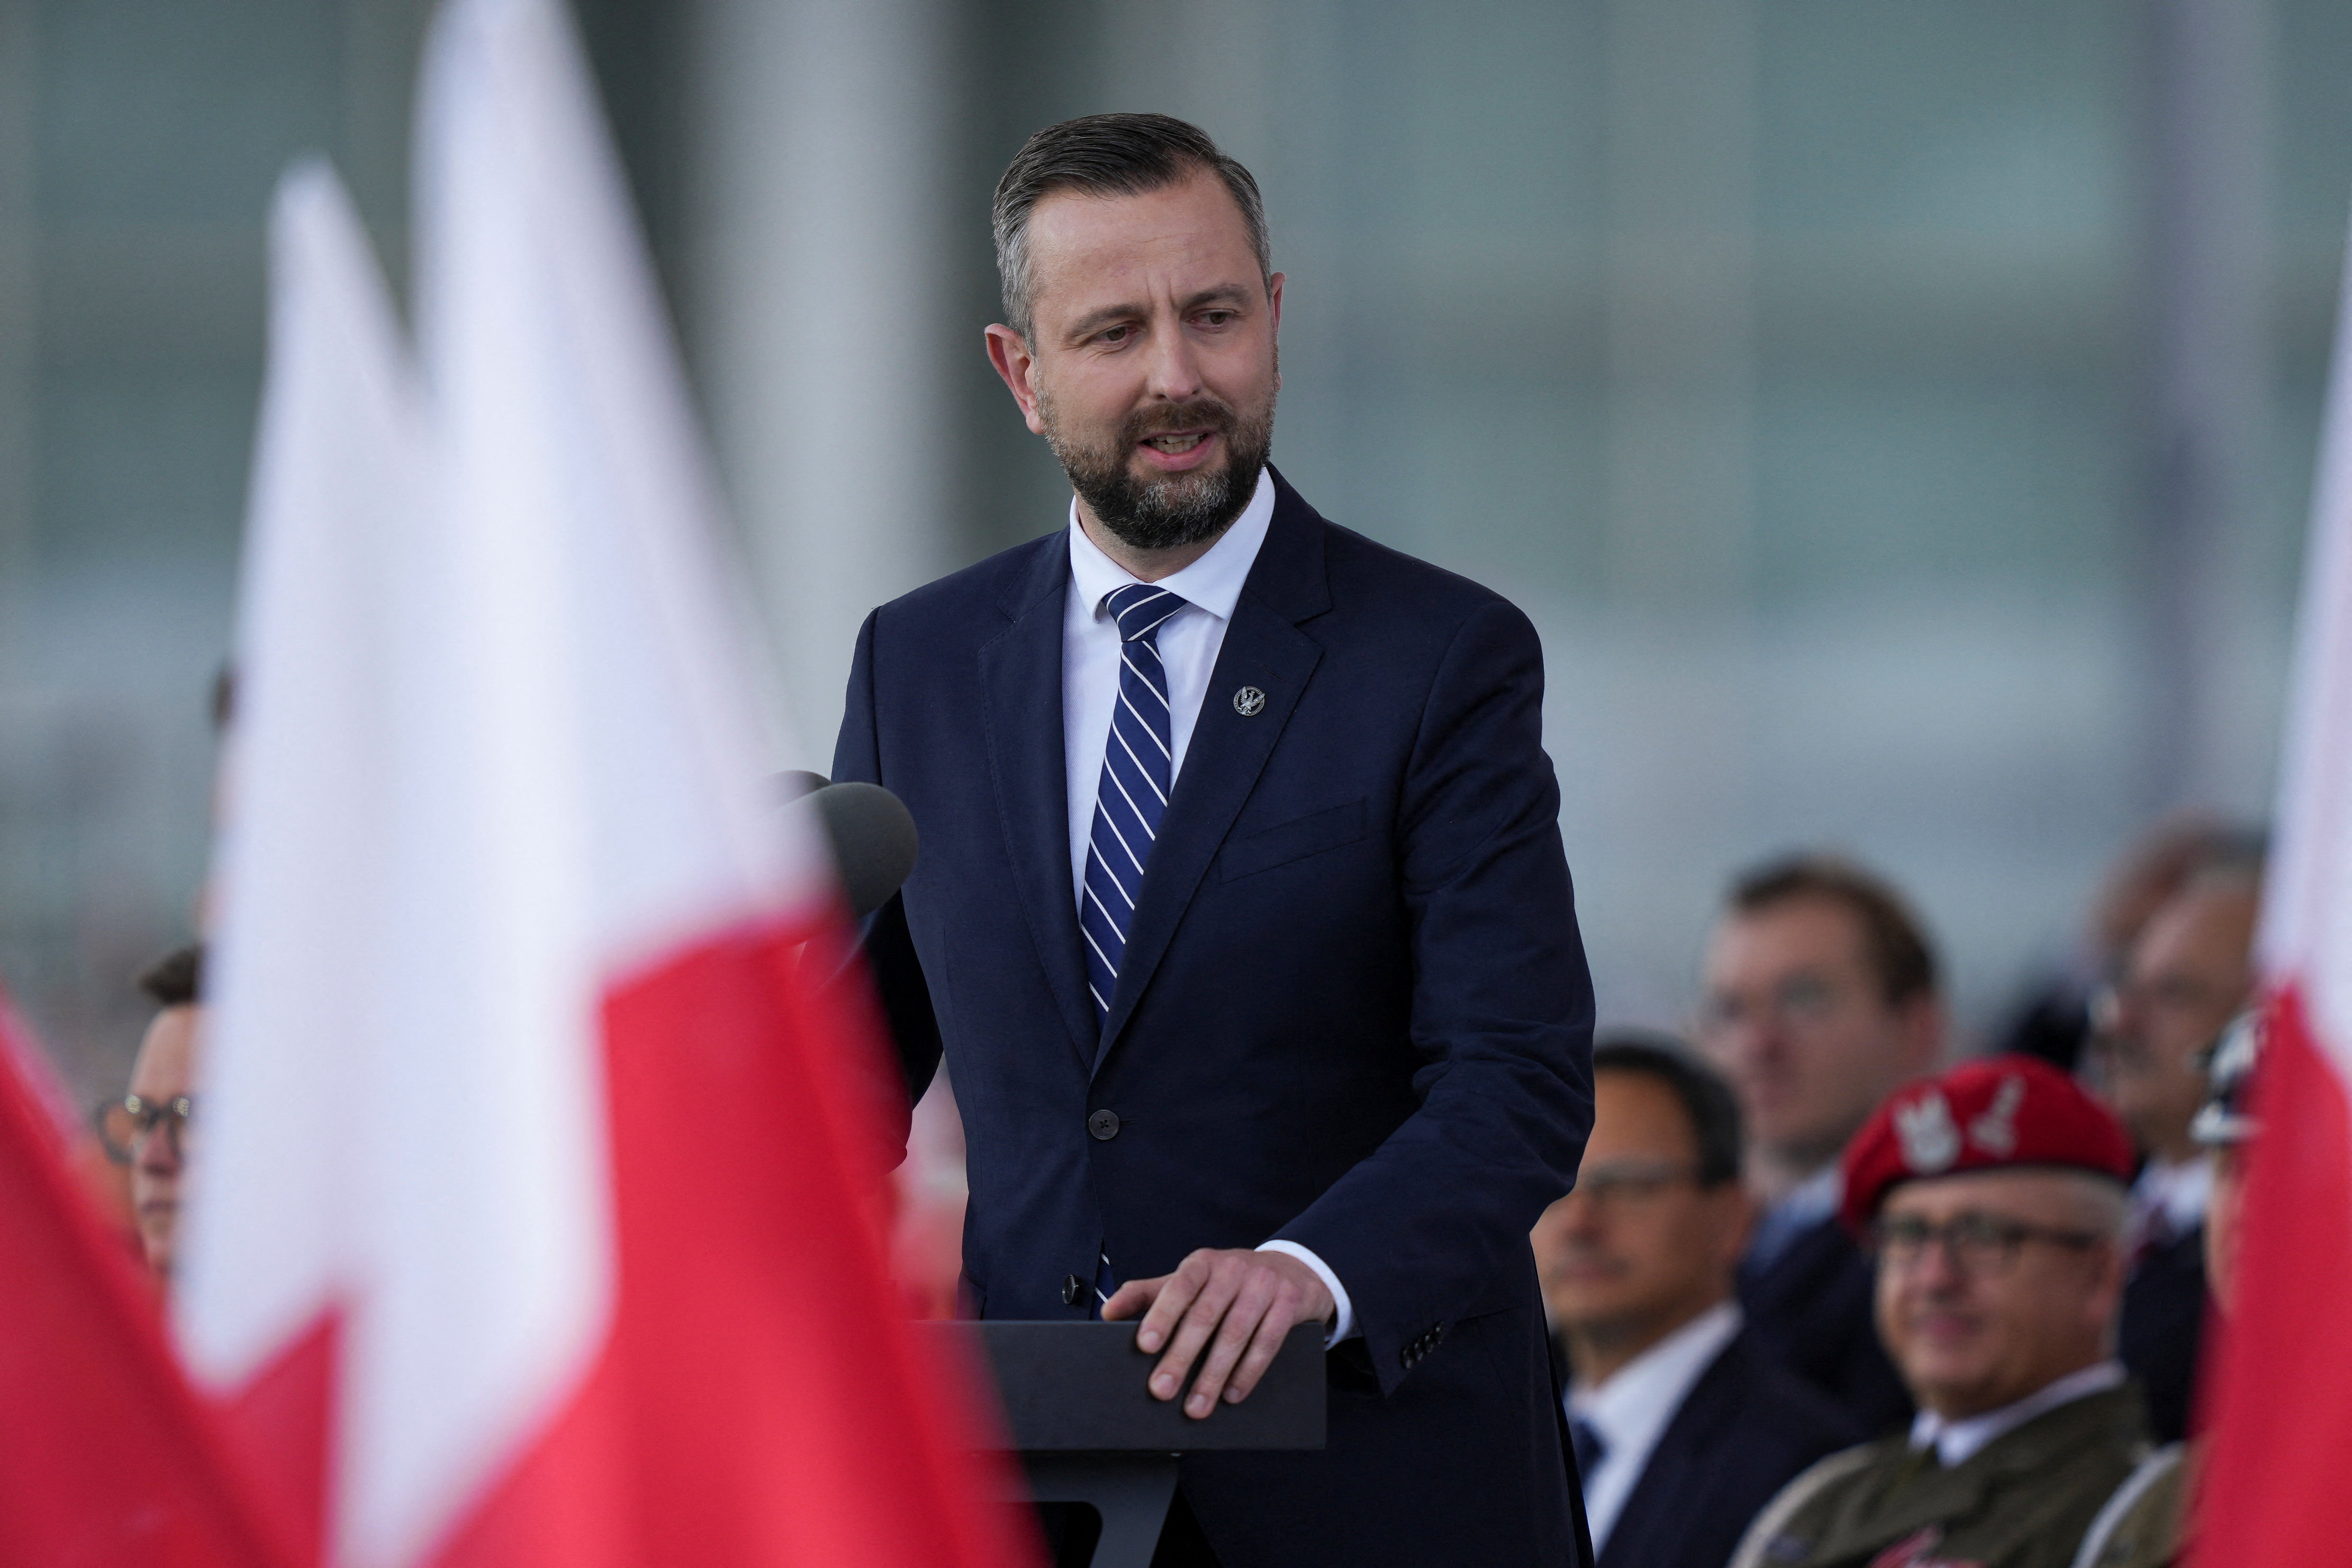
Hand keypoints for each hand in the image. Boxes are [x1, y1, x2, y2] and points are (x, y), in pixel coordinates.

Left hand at [1101, 1248, 1333, 1418]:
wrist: (1293, 1270)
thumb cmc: (1230, 1282)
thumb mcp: (1191, 1280)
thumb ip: (1150, 1294)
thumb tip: (1108, 1312)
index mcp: (1202, 1263)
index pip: (1179, 1287)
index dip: (1162, 1315)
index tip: (1145, 1345)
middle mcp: (1233, 1269)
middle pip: (1204, 1317)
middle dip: (1181, 1357)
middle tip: (1162, 1391)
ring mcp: (1264, 1285)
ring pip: (1236, 1334)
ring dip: (1214, 1375)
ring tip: (1196, 1406)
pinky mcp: (1289, 1303)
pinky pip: (1267, 1341)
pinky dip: (1248, 1372)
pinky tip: (1232, 1394)